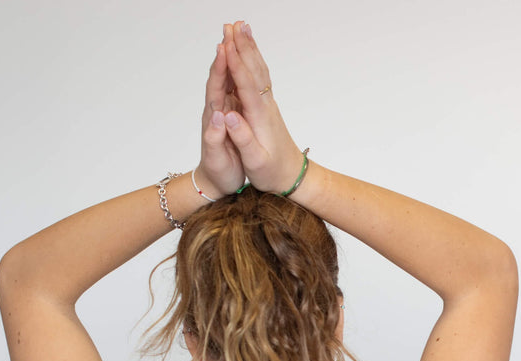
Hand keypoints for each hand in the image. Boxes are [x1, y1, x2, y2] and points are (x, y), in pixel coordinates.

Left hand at [196, 30, 245, 197]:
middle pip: (220, 74)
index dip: (220, 67)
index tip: (225, 48)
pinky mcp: (232, 111)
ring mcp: (224, 108)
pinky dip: (240, 69)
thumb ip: (214, 137)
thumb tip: (218, 116)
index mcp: (214, 118)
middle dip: (226, 51)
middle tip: (231, 27)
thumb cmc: (219, 172)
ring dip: (232, 54)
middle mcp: (217, 108)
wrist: (216, 181)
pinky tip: (244, 58)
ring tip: (237, 33)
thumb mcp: (217, 159)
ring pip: (228, 76)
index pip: (216, 87)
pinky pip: (236, 85)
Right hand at [220, 21, 307, 193]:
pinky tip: (249, 51)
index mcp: (259, 117)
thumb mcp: (256, 161)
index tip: (227, 43)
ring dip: (249, 47)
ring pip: (258, 69)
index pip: (246, 84)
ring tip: (242, 27)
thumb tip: (230, 117)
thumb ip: (243, 139)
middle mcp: (265, 106)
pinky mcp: (266, 107)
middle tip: (233, 23)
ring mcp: (267, 104)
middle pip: (253, 69)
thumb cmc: (272, 172)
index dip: (236, 62)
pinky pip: (258, 76)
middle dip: (243, 45)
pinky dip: (252, 60)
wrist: (293, 177)